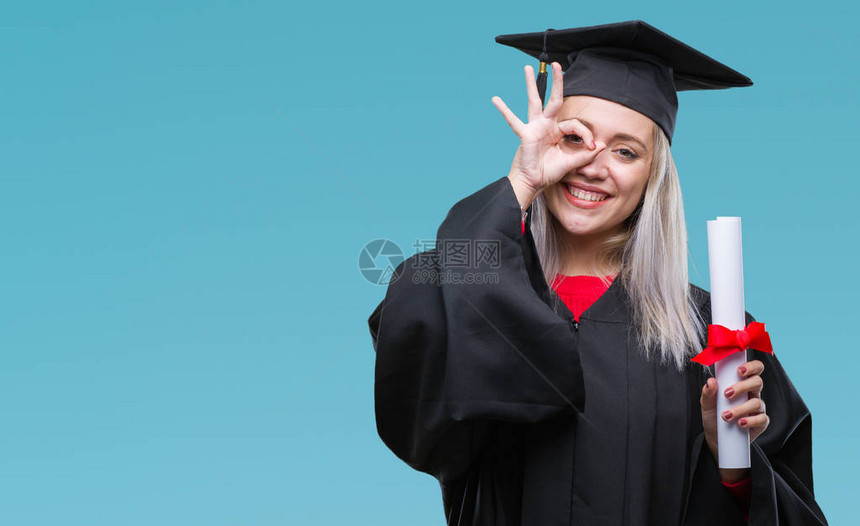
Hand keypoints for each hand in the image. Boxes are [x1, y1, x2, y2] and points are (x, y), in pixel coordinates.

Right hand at [492, 62, 605, 207]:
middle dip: (557, 82)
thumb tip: (601, 145)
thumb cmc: (549, 172)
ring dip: (531, 85)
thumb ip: (586, 154)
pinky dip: (504, 111)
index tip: (591, 146)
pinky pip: (514, 121)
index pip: (574, 124)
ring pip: (534, 102)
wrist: (533, 183)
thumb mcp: (572, 162)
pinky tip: (496, 100)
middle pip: (554, 100)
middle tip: (557, 64)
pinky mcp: (526, 134)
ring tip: (527, 68)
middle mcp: (546, 126)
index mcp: (558, 131)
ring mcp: (535, 128)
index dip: (585, 134)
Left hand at [700, 359, 769, 481]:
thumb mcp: (706, 404)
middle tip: (727, 394)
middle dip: (742, 386)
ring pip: (757, 402)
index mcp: (741, 384)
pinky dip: (750, 421)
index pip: (753, 369)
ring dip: (740, 408)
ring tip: (726, 415)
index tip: (739, 370)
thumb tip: (711, 381)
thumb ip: (708, 392)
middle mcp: (752, 394)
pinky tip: (740, 423)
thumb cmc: (714, 417)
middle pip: (757, 382)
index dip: (751, 366)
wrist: (716, 439)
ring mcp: (757, 409)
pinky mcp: (760, 423)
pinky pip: (762, 419)